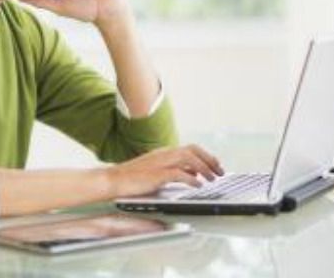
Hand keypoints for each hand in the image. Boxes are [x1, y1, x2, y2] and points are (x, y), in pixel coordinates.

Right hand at [106, 144, 224, 197]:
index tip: (216, 164)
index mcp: (164, 152)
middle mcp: (164, 154)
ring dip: (204, 168)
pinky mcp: (156, 174)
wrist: (112, 180)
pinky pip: (179, 174)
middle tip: (220, 171)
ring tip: (212, 179)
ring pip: (189, 159)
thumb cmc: (132, 178)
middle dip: (210, 160)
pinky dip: (191, 179)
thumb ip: (174, 170)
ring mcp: (160, 163)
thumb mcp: (157, 172)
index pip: (191, 148)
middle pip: (193, 150)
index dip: (206, 155)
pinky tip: (198, 185)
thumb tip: (193, 175)